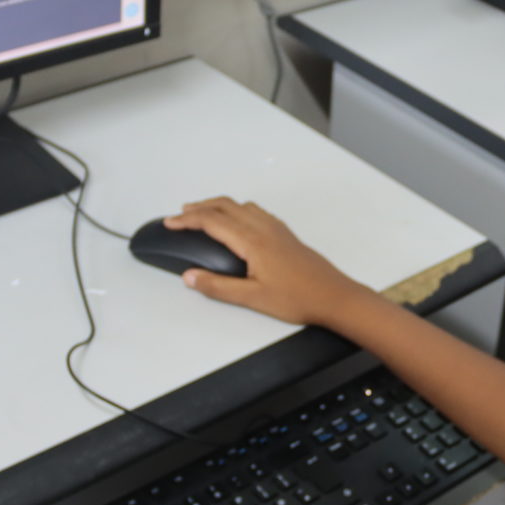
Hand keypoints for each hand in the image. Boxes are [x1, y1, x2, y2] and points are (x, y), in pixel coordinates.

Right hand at [164, 197, 371, 325]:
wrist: (334, 296)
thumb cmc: (298, 298)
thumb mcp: (252, 298)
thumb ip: (218, 287)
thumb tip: (189, 277)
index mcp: (252, 241)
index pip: (212, 221)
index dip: (187, 220)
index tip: (170, 223)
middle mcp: (264, 228)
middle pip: (225, 206)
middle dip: (200, 207)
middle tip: (180, 215)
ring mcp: (276, 228)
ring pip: (241, 205)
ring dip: (218, 205)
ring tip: (203, 213)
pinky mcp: (285, 234)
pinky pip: (255, 211)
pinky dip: (237, 209)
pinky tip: (237, 220)